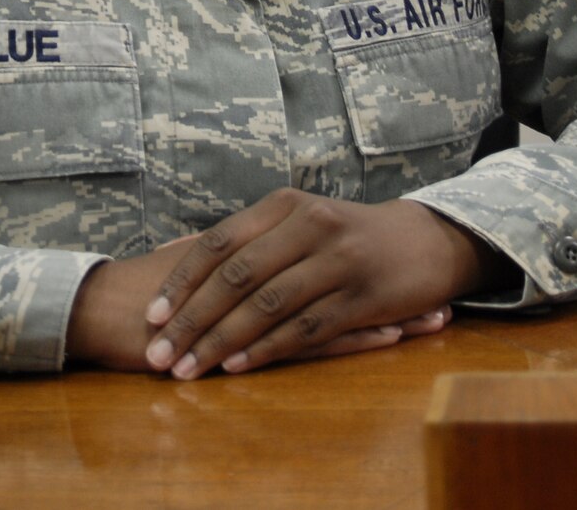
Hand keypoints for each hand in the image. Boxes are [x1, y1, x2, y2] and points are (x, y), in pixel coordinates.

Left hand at [140, 190, 500, 379]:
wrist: (425, 240)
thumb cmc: (347, 235)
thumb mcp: (298, 221)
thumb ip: (248, 241)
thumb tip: (175, 262)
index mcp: (284, 206)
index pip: (219, 243)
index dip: (181, 280)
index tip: (151, 315)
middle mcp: (309, 225)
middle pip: (236, 277)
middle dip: (192, 319)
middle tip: (158, 354)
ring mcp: (338, 261)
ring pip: (266, 306)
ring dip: (222, 342)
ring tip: (189, 369)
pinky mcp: (363, 297)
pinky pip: (305, 327)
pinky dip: (267, 349)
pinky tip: (238, 368)